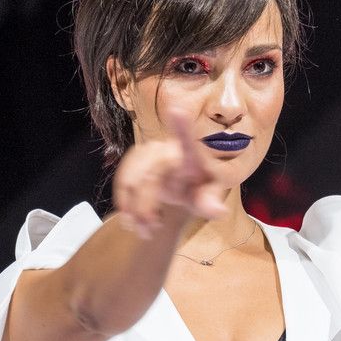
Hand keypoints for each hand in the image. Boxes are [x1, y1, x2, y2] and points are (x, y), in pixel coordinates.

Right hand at [113, 111, 227, 237]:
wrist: (181, 188)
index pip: (187, 140)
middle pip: (150, 177)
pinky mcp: (132, 159)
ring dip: (134, 211)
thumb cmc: (198, 189)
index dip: (181, 127)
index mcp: (190, 156)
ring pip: (131, 182)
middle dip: (146, 208)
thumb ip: (210, 203)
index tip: (177, 110)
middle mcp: (167, 148)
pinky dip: (124, 205)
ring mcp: (147, 152)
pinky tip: (132, 220)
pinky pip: (121, 182)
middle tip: (150, 230)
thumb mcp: (207, 197)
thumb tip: (219, 211)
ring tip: (144, 231)